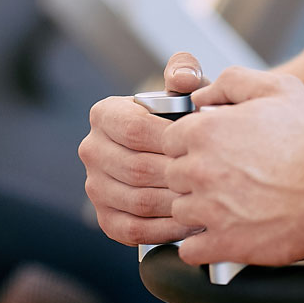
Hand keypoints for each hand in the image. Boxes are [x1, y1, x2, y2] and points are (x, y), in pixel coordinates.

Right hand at [79, 52, 208, 245]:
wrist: (174, 152)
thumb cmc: (181, 118)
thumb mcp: (183, 89)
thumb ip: (184, 71)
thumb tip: (184, 78)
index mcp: (104, 114)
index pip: (135, 129)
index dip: (171, 140)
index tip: (202, 145)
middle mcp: (92, 150)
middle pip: (137, 168)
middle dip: (178, 175)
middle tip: (211, 179)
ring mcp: (95, 187)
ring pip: (138, 201)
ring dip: (176, 204)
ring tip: (207, 200)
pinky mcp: (106, 219)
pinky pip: (135, 230)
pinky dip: (166, 230)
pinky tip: (191, 223)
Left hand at [166, 67, 303, 266]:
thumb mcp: (278, 88)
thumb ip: (232, 82)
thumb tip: (201, 96)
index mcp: (205, 131)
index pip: (171, 140)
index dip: (191, 144)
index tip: (211, 151)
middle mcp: (200, 169)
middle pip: (173, 176)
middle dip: (194, 176)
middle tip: (225, 177)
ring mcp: (209, 209)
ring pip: (180, 211)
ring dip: (198, 209)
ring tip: (229, 205)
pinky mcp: (223, 244)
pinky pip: (190, 250)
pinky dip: (202, 245)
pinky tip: (223, 233)